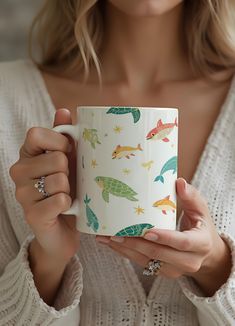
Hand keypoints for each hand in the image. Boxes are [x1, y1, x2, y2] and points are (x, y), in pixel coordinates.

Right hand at [10, 109, 79, 265]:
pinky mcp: (32, 215)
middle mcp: (19, 172)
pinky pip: (60, 200)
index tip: (68, 152)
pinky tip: (64, 208)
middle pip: (55, 158)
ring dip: (70, 189)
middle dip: (69, 171)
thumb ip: (63, 135)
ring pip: (59, 180)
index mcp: (27, 155)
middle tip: (67, 181)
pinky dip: (69, 204)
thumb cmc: (67, 188)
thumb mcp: (68, 160)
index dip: (59, 142)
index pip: (36, 134)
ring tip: (66, 195)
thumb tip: (63, 110)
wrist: (64, 227)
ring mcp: (22, 195)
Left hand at [96, 178, 231, 295]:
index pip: (182, 243)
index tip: (146, 231)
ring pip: (147, 262)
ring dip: (125, 250)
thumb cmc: (202, 226)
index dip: (164, 238)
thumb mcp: (201, 210)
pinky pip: (143, 264)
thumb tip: (179, 182)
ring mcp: (175, 270)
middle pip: (159, 254)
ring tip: (106, 238)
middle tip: (115, 233)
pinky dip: (126, 253)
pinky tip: (112, 243)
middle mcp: (189, 262)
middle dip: (136, 244)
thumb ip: (191, 196)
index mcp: (200, 244)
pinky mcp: (163, 272)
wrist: (207, 253)